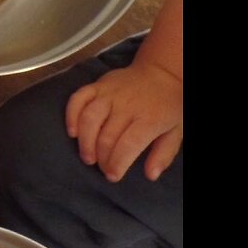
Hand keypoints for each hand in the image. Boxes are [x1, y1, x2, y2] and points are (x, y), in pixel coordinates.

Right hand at [66, 61, 182, 181]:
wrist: (162, 72)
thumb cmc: (169, 106)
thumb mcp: (176, 131)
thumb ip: (164, 154)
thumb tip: (150, 176)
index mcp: (150, 118)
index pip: (128, 145)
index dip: (117, 164)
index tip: (112, 176)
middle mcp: (127, 105)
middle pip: (106, 136)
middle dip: (101, 158)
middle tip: (102, 168)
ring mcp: (110, 93)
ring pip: (89, 119)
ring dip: (85, 142)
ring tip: (87, 157)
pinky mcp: (98, 85)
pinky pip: (78, 99)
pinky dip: (71, 115)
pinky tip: (73, 133)